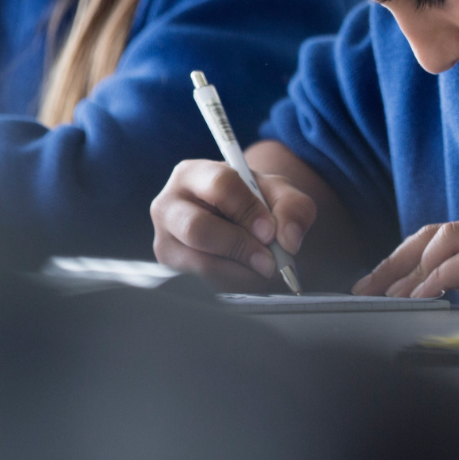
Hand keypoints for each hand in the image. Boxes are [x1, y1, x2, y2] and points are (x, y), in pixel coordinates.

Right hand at [151, 159, 315, 292]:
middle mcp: (168, 206)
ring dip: (240, 273)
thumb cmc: (252, 202)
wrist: (236, 222)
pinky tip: (246, 276)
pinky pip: (200, 285)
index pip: (220, 185)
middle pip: (198, 229)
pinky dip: (231, 285)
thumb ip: (293, 207)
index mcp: (193, 174)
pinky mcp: (170, 270)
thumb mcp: (277, 193)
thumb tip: (289, 240)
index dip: (248, 210)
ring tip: (264, 270)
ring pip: (199, 263)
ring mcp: (164, 241)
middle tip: (270, 261)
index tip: (270, 232)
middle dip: (240, 247)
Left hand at [353, 213, 458, 311]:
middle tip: (369, 292)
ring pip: (448, 239)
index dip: (396, 258)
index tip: (367, 285)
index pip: (432, 235)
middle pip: (433, 233)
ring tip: (397, 300)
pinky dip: (441, 278)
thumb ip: (452, 283)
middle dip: (396, 264)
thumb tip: (401, 292)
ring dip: (415, 273)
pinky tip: (426, 297)